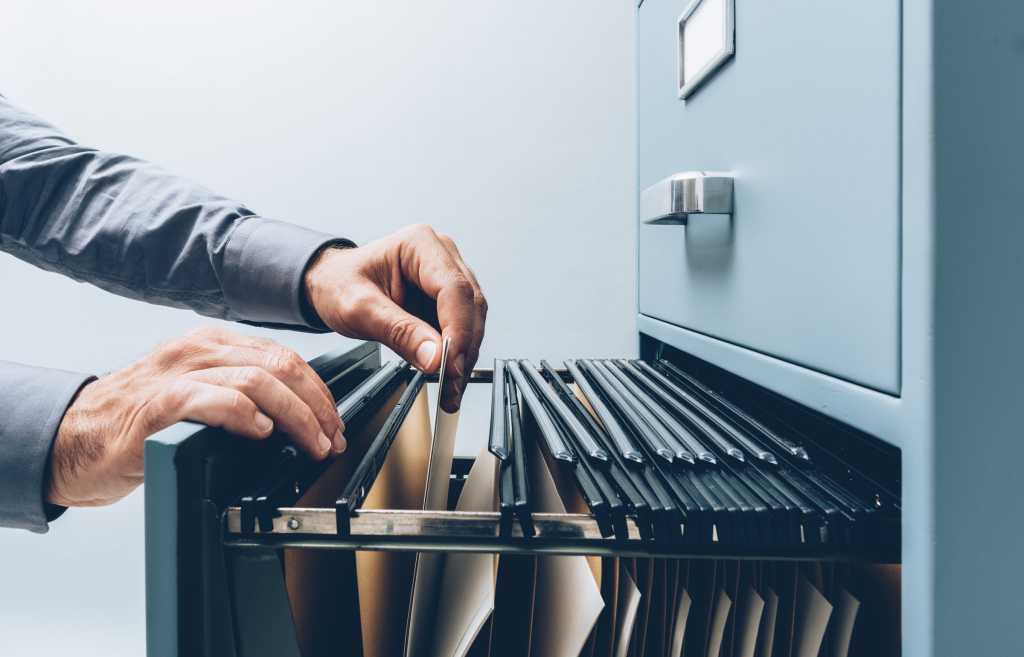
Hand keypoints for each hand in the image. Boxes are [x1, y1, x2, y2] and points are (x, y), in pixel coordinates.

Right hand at [47, 327, 343, 506]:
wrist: (72, 440)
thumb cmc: (136, 423)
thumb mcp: (196, 395)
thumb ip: (237, 393)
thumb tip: (294, 417)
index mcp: (211, 345)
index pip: (283, 356)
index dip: (318, 391)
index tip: (333, 422)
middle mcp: (197, 350)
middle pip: (280, 364)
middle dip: (317, 404)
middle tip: (331, 438)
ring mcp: (177, 373)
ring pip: (257, 379)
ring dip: (295, 415)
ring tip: (310, 443)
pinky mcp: (158, 404)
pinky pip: (214, 399)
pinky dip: (247, 415)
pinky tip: (262, 434)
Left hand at [304, 224, 486, 411]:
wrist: (331, 284)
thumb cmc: (339, 284)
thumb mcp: (359, 308)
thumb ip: (398, 331)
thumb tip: (435, 357)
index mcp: (420, 245)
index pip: (454, 289)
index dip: (458, 329)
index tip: (450, 363)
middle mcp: (442, 256)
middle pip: (470, 306)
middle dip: (463, 349)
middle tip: (450, 384)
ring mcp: (447, 278)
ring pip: (472, 321)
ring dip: (464, 358)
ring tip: (449, 389)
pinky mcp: (447, 301)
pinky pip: (462, 330)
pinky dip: (457, 357)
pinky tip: (448, 378)